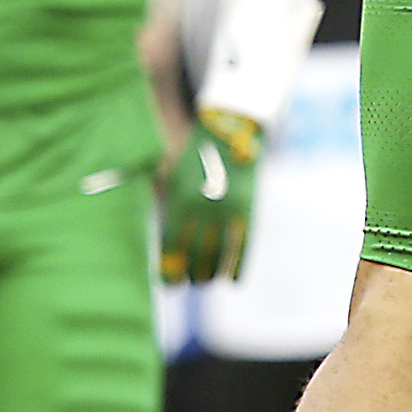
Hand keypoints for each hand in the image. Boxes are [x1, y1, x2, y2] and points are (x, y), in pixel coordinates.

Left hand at [158, 109, 265, 283]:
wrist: (227, 128)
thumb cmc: (193, 156)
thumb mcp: (171, 175)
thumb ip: (167, 209)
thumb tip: (164, 248)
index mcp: (179, 198)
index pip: (171, 244)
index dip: (169, 268)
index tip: (168, 284)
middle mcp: (203, 206)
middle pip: (195, 253)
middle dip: (191, 273)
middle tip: (188, 283)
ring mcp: (227, 208)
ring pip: (219, 253)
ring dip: (212, 272)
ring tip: (206, 281)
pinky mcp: (248, 207)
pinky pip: (244, 244)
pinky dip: (240, 265)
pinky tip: (234, 281)